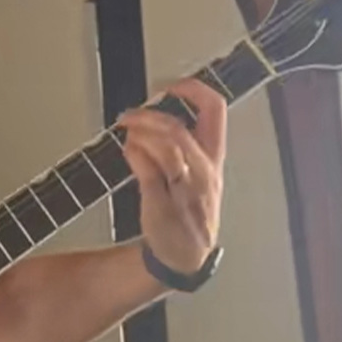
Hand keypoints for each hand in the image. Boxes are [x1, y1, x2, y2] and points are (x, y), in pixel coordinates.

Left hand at [118, 78, 226, 275]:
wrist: (183, 257)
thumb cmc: (188, 211)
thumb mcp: (196, 174)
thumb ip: (178, 145)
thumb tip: (150, 119)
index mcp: (213, 160)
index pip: (216, 112)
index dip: (194, 90)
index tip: (172, 85)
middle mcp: (204, 172)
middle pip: (180, 130)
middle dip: (149, 116)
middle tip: (128, 114)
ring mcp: (185, 190)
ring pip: (168, 148)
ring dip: (141, 133)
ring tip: (125, 131)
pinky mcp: (164, 206)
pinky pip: (150, 174)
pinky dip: (136, 156)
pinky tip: (128, 150)